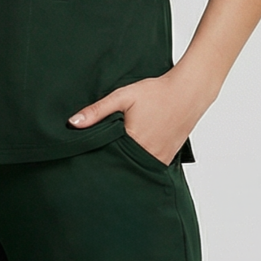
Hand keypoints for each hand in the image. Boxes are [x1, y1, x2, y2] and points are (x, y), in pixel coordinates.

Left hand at [67, 67, 204, 164]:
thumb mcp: (122, 97)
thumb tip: (72, 123)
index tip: (86, 162)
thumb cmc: (156, 92)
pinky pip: (150, 166)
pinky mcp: (168, 158)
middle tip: (97, 165)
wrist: (188, 91)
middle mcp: (147, 155)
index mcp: (132, 142)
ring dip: (126, 165)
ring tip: (116, 159)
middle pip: (122, 166)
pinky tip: (134, 155)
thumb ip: (97, 111)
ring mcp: (159, 159)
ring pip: (136, 168)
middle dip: (111, 164)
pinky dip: (141, 163)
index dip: (96, 160)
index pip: (107, 159)